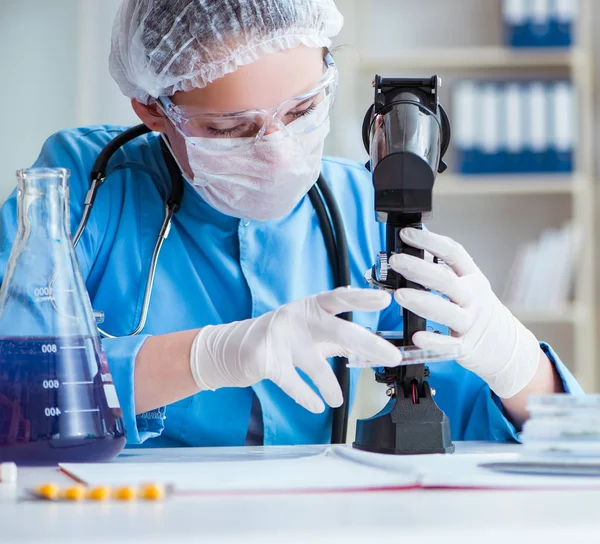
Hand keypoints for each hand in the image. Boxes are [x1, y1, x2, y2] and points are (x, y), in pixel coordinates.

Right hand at [189, 288, 400, 412]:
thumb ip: (335, 337)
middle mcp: (297, 317)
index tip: (385, 300)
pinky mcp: (264, 359)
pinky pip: (293, 382)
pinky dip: (306, 396)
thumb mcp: (308, 331)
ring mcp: (279, 337)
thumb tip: (368, 346)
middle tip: (392, 356)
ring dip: (330, 385)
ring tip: (338, 400)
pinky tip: (317, 405)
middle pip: (337, 329)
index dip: (362, 298)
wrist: (231, 349)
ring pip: (315, 364)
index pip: (339, 298)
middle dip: (367, 343)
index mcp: (309, 307)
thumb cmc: (278, 338)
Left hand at [389, 228, 539, 397]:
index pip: (452, 253)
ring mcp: (470, 322)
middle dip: (419, 269)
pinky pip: (447, 344)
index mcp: (472, 277)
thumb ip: (444, 269)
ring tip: (399, 294)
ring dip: (421, 301)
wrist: (505, 346)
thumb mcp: (468, 284)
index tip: (407, 234)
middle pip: (445, 280)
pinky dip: (433, 340)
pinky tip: (417, 336)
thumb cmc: (477, 309)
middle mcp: (472, 297)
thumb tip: (413, 248)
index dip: (429, 241)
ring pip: (445, 310)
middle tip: (396, 261)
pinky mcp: (465, 346)